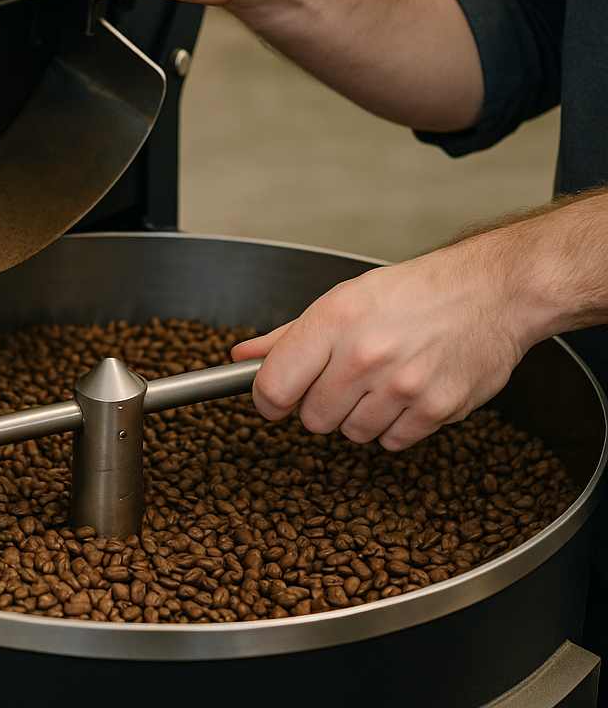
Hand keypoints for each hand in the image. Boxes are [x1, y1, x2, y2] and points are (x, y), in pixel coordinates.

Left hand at [231, 240, 530, 450]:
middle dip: (321, 404)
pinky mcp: (436, 410)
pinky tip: (408, 393)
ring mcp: (402, 385)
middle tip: (344, 377)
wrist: (490, 292)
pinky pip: (393, 442)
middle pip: (312, 418)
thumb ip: (288, 335)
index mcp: (334, 320)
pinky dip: (396, 425)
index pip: (273, 386)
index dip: (269, 399)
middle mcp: (365, 354)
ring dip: (360, 415)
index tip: (276, 398)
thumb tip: (244, 355)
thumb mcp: (342, 299)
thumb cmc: (414, 292)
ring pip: (351, 433)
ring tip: (382, 379)